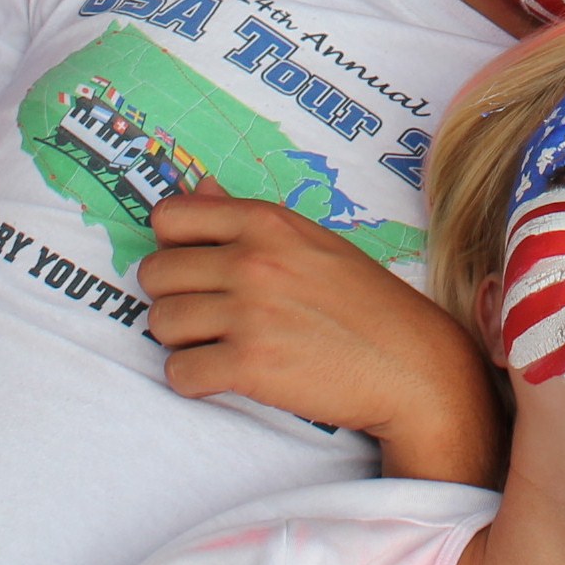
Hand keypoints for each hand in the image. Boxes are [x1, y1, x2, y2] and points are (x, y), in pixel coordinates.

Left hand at [137, 193, 503, 479]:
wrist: (409, 363)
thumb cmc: (364, 301)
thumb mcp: (310, 241)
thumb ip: (247, 217)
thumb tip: (197, 186)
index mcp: (266, 222)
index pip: (169, 217)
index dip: (173, 245)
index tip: (194, 267)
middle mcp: (252, 261)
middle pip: (156, 273)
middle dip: (173, 296)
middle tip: (206, 313)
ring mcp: (249, 313)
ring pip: (161, 323)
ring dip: (181, 340)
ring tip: (216, 344)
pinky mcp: (249, 367)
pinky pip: (179, 373)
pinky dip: (193, 379)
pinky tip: (222, 374)